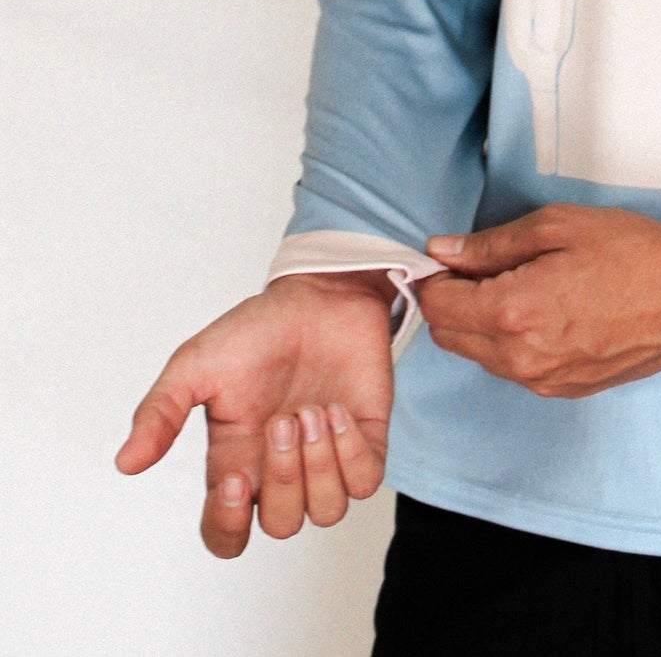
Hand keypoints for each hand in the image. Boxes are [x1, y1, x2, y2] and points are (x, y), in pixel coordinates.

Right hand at [115, 270, 394, 557]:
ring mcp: (326, 459)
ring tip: (313, 410)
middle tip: (283, 418)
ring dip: (320, 463)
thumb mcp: (197, 364)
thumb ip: (161, 412)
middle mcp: (280, 470)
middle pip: (281, 524)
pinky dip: (353, 452)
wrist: (320, 294)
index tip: (236, 479)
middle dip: (285, 476)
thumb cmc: (257, 329)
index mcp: (235, 462)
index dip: (228, 527)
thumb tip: (125, 463)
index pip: (226, 535)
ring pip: (326, 512)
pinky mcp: (365, 442)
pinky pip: (365, 483)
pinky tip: (339, 411)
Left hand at [416, 205, 660, 398]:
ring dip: (480, 325)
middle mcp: (522, 359)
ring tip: (516, 284)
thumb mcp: (558, 226)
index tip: (441, 259)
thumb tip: (443, 252)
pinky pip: (516, 370)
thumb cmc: (634, 252)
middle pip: (450, 337)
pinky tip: (542, 310)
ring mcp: (544, 381)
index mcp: (513, 312)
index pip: (437, 306)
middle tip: (475, 268)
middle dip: (450, 303)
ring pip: (481, 357)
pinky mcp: (566, 390)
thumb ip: (492, 244)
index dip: (431, 278)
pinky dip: (511, 343)